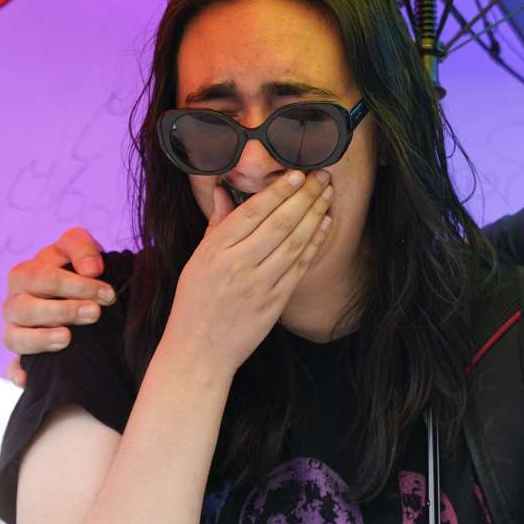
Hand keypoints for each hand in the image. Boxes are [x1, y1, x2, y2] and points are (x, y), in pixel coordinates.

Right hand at [3, 227, 112, 360]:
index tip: (108, 294)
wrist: (83, 294)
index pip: (42, 276)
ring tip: (67, 338)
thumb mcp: (82, 250)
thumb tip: (92, 270)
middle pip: (25, 307)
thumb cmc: (81, 269)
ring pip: (14, 337)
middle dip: (62, 310)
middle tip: (95, 313)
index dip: (75, 284)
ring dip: (40, 339)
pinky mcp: (21, 355)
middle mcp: (16, 302)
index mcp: (28, 274)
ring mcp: (16, 330)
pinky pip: (12, 367)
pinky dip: (17, 373)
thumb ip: (83, 249)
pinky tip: (29, 379)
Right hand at [158, 169, 333, 376]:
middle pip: (278, 224)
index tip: (297, 173)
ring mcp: (258, 286)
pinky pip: (299, 267)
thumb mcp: (197, 259)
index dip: (278, 191)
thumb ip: (216, 224)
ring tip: (328, 195)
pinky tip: (326, 225)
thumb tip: (223, 190)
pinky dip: (314, 244)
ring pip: (293, 243)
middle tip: (322, 177)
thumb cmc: (196, 302)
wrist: (200, 350)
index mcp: (214, 251)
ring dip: (315, 215)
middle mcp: (237, 266)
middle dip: (304, 196)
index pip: (252, 213)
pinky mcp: (274, 303)